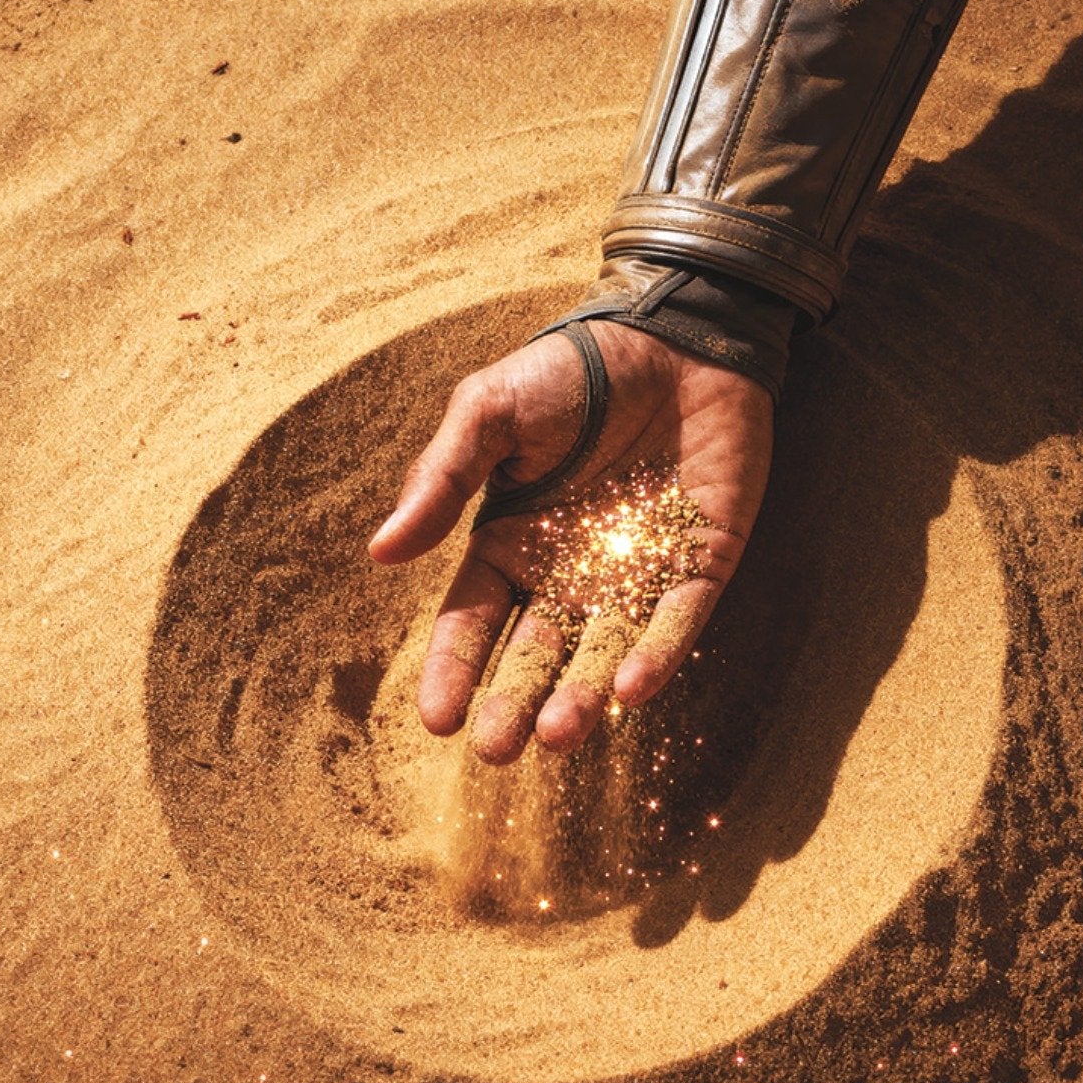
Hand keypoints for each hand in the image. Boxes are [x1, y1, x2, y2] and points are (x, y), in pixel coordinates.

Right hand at [366, 323, 774, 763]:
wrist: (672, 332)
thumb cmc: (570, 371)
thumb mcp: (489, 412)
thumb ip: (442, 480)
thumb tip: (381, 553)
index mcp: (511, 545)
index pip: (473, 623)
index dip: (454, 671)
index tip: (437, 721)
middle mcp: (569, 573)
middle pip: (536, 655)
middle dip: (515, 705)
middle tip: (498, 750)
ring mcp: (636, 573)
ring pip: (605, 651)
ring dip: (582, 695)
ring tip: (558, 733)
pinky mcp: (701, 562)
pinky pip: (677, 620)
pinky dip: (658, 655)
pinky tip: (633, 690)